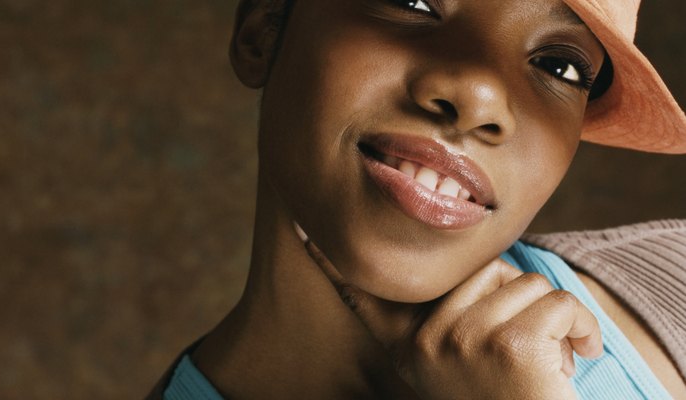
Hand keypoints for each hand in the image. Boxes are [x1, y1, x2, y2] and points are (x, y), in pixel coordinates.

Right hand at [297, 224, 602, 399]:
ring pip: (525, 283)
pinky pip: (560, 301)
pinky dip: (583, 327)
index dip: (332, 265)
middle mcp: (425, 343)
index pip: (368, 297)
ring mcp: (462, 342)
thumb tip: (445, 281)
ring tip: (545, 361)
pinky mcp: (510, 346)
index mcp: (409, 347)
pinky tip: (575, 357)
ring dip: (553, 319)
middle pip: (485, 269)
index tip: (303, 232)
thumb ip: (441, 326)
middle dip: (517, 301)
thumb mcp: (455, 367)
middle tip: (522, 351)